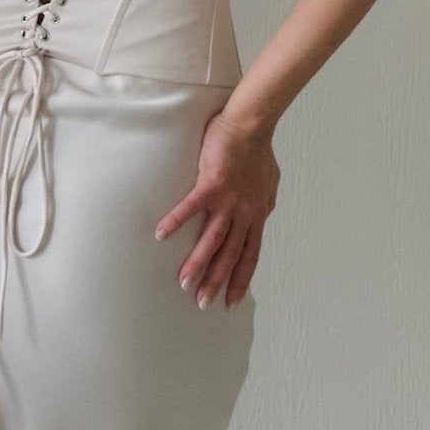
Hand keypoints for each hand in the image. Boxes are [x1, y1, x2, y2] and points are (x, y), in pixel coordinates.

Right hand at [155, 108, 278, 309]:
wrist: (251, 126)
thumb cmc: (259, 151)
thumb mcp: (269, 185)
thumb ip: (264, 204)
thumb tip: (263, 215)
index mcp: (257, 215)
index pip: (249, 256)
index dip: (240, 280)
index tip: (231, 302)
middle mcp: (244, 213)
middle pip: (229, 255)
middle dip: (216, 282)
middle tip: (201, 304)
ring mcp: (228, 200)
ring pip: (212, 239)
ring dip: (197, 263)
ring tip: (183, 283)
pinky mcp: (211, 184)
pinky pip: (190, 208)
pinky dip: (175, 221)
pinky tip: (160, 234)